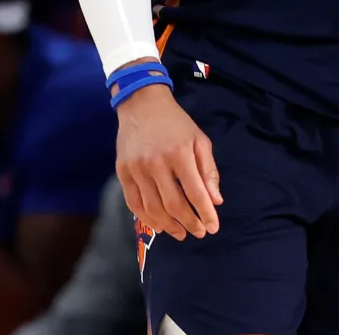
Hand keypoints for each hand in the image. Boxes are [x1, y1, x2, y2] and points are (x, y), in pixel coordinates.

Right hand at [114, 80, 221, 240]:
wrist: (142, 105)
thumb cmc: (177, 124)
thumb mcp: (199, 140)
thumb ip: (208, 171)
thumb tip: (216, 201)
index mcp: (180, 153)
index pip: (195, 192)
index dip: (205, 213)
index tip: (213, 227)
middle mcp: (157, 163)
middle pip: (173, 204)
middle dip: (188, 223)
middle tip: (199, 232)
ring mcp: (137, 169)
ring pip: (152, 208)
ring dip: (168, 225)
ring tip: (181, 233)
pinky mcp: (122, 172)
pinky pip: (133, 203)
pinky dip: (146, 218)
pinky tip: (159, 225)